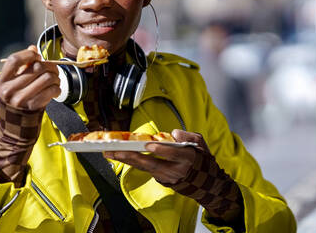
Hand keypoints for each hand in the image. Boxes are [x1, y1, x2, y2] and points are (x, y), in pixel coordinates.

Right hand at [0, 45, 60, 186]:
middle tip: (53, 69)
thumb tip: (33, 49)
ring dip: (55, 77)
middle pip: (35, 67)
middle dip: (49, 66)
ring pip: (46, 77)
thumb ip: (21, 67)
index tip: (37, 56)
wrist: (14, 133)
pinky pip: (51, 90)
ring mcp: (20, 100)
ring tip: (55, 80)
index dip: (30, 55)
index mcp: (0, 82)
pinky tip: (55, 90)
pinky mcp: (33, 107)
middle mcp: (8, 90)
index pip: (15, 59)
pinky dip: (57, 88)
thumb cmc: (15, 105)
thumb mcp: (12, 86)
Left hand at [104, 129, 243, 223]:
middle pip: (150, 163)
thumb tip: (173, 133)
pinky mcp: (160, 178)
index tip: (149, 145)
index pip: (173, 154)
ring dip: (125, 160)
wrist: (205, 182)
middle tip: (115, 150)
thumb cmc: (200, 158)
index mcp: (187, 157)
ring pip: (143, 168)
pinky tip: (118, 156)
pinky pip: (143, 170)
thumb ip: (188, 135)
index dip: (161, 150)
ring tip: (109, 153)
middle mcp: (174, 169)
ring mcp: (166, 176)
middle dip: (131, 157)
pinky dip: (130, 162)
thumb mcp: (200, 143)